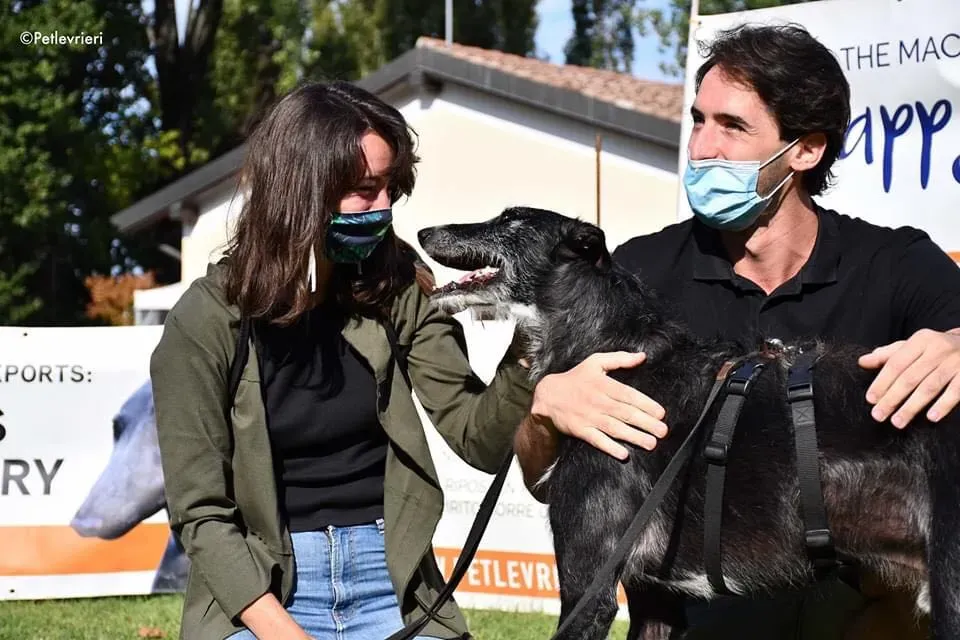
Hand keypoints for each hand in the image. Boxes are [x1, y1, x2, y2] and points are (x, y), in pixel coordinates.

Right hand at [530, 351, 667, 459]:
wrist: (548, 396)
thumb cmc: (575, 378)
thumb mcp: (595, 362)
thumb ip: (619, 359)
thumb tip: (642, 356)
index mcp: (603, 384)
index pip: (628, 395)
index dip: (646, 404)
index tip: (661, 413)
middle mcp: (598, 401)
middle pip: (625, 413)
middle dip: (646, 423)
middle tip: (662, 431)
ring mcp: (589, 417)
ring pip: (614, 428)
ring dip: (633, 436)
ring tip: (651, 443)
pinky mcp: (580, 430)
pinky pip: (596, 440)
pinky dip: (609, 447)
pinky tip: (623, 454)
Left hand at [858, 328, 959, 427]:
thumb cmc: (937, 348)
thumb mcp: (915, 345)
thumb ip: (889, 354)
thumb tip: (863, 361)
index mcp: (920, 340)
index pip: (896, 364)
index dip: (882, 382)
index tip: (871, 399)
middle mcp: (937, 349)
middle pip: (909, 378)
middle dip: (892, 398)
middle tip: (878, 415)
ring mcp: (955, 362)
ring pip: (929, 387)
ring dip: (912, 406)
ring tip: (897, 421)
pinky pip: (955, 391)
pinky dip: (943, 405)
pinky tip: (931, 417)